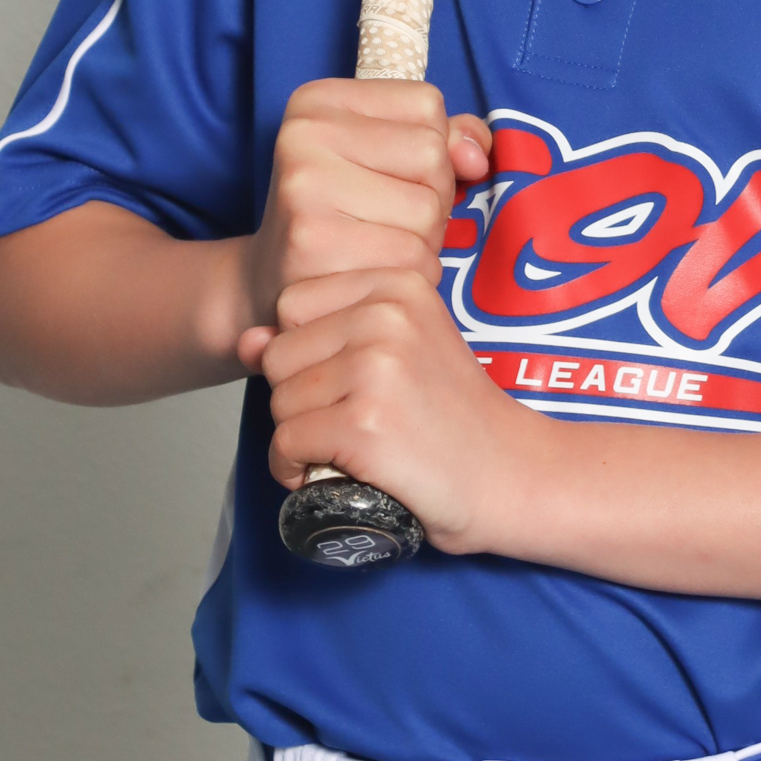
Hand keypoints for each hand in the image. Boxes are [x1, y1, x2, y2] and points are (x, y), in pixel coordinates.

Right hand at [235, 79, 490, 352]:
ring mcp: (303, 188)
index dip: (432, 151)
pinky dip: (409, 276)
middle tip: (385, 221)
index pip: (428, 106)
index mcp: (319, 100)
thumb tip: (476, 157)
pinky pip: (411, 260)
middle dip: (431, 199)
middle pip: (431, 157)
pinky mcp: (312, 244)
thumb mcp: (385, 157)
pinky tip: (371, 274)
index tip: (389, 176)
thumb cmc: (345, 213)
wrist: (274, 283)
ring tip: (378, 248)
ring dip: (422, 243)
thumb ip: (444, 139)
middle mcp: (303, 134)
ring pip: (427, 212)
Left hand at [251, 265, 549, 552]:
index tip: (354, 382)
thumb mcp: (398, 354)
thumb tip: (246, 340)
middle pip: (278, 354)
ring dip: (301, 437)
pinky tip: (340, 473)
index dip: (309, 354)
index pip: (292, 304)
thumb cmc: (455, 419)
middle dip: (301, 396)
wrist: (514, 476)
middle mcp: (385, 316)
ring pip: (279, 402)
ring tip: (356, 447)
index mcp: (397, 284)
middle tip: (356, 420)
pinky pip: (286, 443)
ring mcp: (375, 369)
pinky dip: (298, 470)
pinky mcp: (364, 425)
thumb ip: (322, 337)